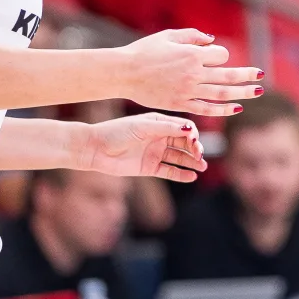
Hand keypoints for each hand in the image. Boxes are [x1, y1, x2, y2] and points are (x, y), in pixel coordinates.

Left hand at [81, 113, 206, 182]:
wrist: (95, 149)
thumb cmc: (116, 132)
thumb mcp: (142, 127)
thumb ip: (166, 128)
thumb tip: (190, 129)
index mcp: (158, 123)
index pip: (183, 128)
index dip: (192, 134)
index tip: (195, 142)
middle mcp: (159, 137)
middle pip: (184, 143)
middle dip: (195, 148)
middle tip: (200, 155)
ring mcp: (155, 152)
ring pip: (179, 157)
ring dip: (191, 161)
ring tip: (202, 166)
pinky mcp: (149, 167)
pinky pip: (169, 171)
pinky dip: (181, 174)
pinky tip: (192, 176)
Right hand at [118, 28, 262, 115]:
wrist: (124, 72)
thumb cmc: (145, 50)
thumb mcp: (169, 36)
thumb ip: (193, 36)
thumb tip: (212, 40)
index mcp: (192, 55)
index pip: (220, 55)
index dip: (220, 54)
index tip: (215, 55)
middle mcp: (193, 74)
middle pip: (227, 76)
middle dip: (246, 75)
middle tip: (262, 75)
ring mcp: (188, 91)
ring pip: (221, 94)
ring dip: (242, 93)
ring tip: (257, 92)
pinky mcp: (180, 104)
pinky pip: (206, 109)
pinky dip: (222, 110)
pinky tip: (235, 109)